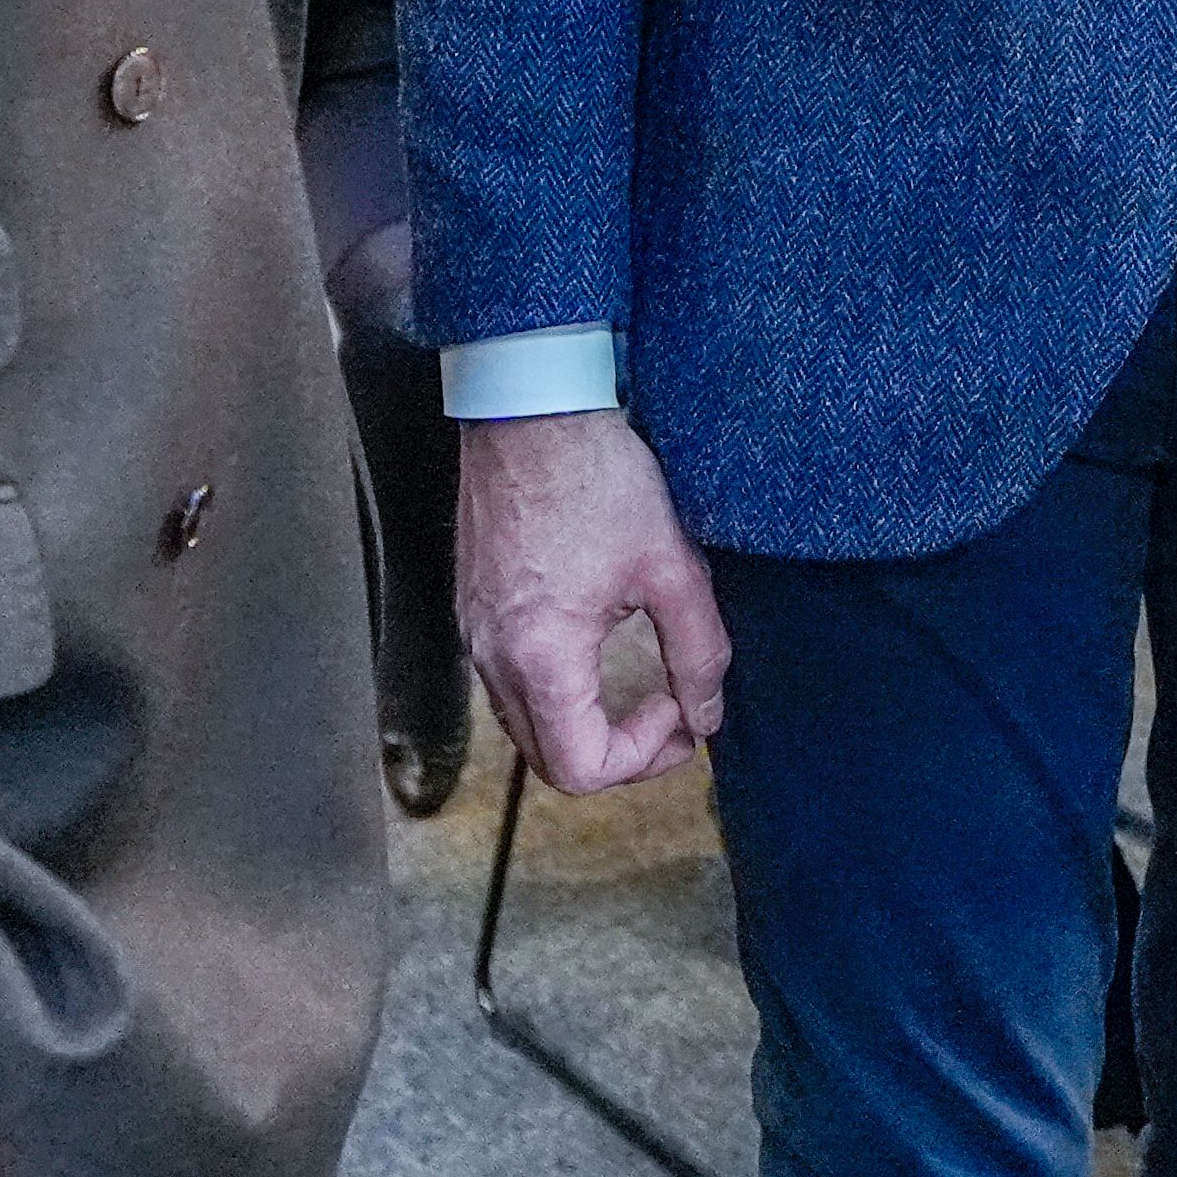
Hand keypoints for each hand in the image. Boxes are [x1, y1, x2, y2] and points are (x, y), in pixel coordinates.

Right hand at [458, 408, 728, 793]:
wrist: (531, 408)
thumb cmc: (597, 476)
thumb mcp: (671, 566)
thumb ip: (698, 652)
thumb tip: (706, 714)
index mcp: (540, 657)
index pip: (582, 768)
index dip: (644, 759)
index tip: (682, 713)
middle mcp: (492, 656)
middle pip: (549, 760)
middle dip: (617, 754)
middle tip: (670, 714)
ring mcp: (472, 632)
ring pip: (524, 724)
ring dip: (583, 724)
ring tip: (639, 687)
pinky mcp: (470, 606)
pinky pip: (506, 681)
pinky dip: (554, 691)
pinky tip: (594, 652)